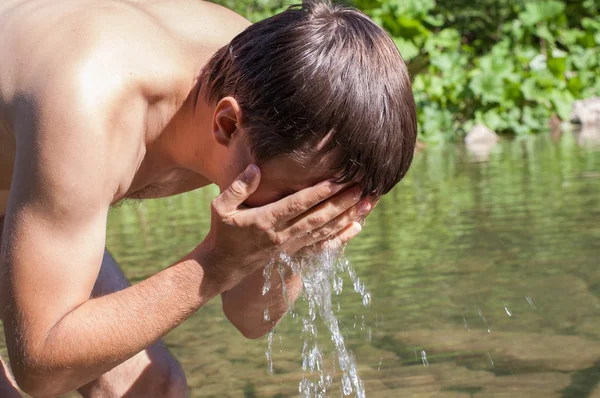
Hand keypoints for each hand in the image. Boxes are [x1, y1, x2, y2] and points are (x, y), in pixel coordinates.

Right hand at [195, 164, 373, 291]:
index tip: (337, 180)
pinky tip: (356, 227)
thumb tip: (256, 168)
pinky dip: (341, 237)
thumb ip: (239, 187)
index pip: (296, 205)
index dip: (318, 193)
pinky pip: (322, 245)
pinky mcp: (294, 252)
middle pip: (317, 218)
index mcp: (264, 221)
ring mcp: (290, 246)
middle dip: (341, 203)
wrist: (224, 265)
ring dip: (346, 217)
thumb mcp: (221, 206)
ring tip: (366, 202)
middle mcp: (281, 235)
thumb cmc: (222, 230)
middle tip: (362, 187)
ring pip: (324, 231)